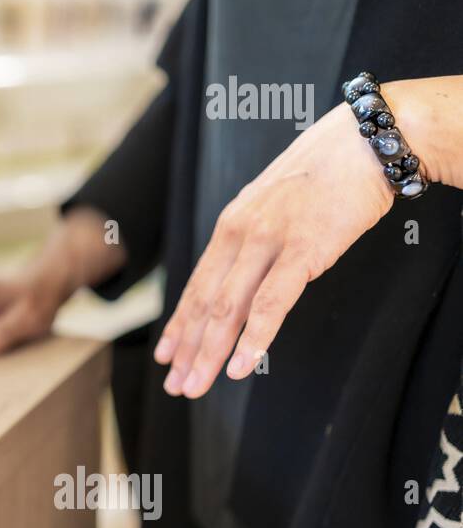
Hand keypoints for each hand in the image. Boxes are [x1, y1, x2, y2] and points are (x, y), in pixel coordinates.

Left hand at [155, 102, 395, 397]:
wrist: (361, 142)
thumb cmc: (323, 175)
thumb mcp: (272, 205)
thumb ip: (254, 240)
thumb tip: (244, 273)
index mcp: (230, 226)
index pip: (197, 285)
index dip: (179, 324)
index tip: (167, 355)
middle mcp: (239, 234)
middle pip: (205, 303)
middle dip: (187, 349)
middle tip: (176, 385)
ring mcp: (268, 241)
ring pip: (228, 308)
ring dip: (210, 352)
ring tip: (197, 385)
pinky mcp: (302, 249)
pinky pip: (272, 303)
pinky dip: (254, 338)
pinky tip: (242, 365)